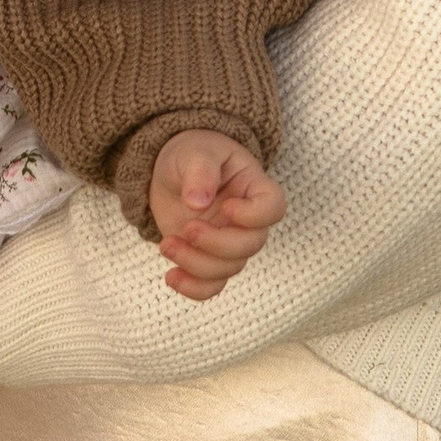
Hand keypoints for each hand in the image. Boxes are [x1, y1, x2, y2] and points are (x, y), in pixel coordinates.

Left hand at [152, 132, 284, 301]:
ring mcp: (229, 241)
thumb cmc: (191, 154)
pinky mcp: (208, 258)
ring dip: (196, 264)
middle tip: (187, 228)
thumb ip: (200, 170)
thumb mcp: (194, 151)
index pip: (273, 207)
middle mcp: (247, 219)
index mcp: (253, 187)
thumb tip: (198, 201)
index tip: (225, 206)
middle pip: (250, 245)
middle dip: (217, 244)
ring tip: (167, 244)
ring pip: (229, 268)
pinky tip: (171, 277)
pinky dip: (193, 288)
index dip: (254, 215)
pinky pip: (211, 285)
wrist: (171, 171)